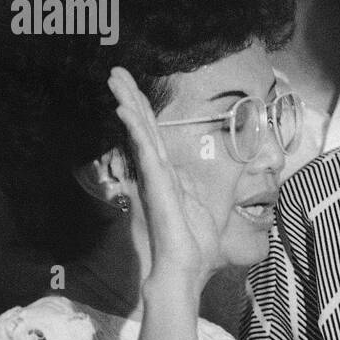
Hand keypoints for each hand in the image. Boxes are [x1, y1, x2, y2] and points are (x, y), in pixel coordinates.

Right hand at [107, 67, 222, 290]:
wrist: (185, 268)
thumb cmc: (195, 245)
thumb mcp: (212, 207)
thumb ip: (213, 187)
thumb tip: (225, 174)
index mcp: (168, 174)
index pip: (153, 134)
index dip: (143, 110)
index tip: (132, 88)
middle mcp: (157, 171)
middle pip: (143, 125)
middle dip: (130, 95)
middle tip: (116, 71)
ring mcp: (155, 175)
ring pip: (140, 130)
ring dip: (128, 101)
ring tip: (114, 77)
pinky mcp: (156, 183)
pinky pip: (144, 149)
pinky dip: (135, 127)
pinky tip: (125, 108)